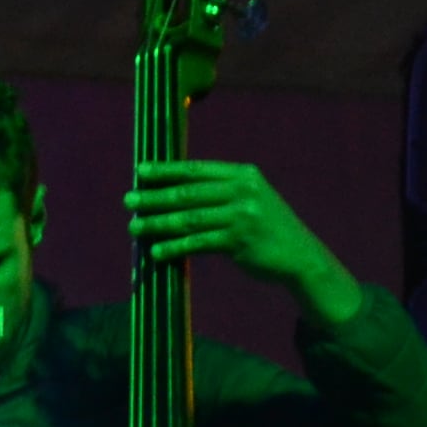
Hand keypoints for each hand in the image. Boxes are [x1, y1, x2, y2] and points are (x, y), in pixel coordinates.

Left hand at [126, 160, 363, 324]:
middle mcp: (242, 191)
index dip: (166, 170)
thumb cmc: (264, 228)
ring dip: (157, 223)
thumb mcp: (249, 199)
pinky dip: (174, 247)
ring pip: (189, 218)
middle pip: (188, 193)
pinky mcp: (239, 241)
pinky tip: (156, 251)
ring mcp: (242, 215)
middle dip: (155, 197)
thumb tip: (171, 195)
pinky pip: (197, 243)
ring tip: (133, 227)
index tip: (140, 171)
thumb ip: (219, 193)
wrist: (298, 256)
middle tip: (128, 201)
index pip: (196, 170)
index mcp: (242, 175)